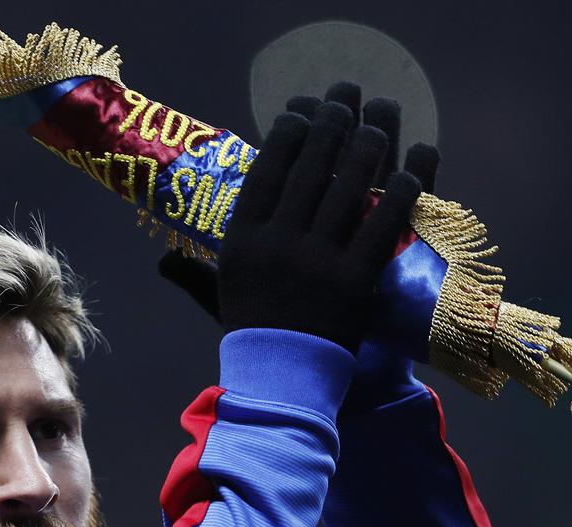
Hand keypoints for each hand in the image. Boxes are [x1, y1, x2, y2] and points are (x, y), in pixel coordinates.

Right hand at [159, 82, 435, 366]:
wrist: (283, 381)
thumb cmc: (252, 335)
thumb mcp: (218, 298)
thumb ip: (193, 273)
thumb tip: (162, 257)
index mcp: (243, 242)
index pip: (265, 172)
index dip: (285, 134)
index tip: (299, 110)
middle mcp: (277, 245)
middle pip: (308, 169)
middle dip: (328, 125)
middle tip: (343, 101)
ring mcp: (317, 262)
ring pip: (346, 188)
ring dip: (365, 147)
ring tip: (376, 122)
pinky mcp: (354, 281)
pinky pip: (381, 225)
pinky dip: (398, 194)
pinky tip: (409, 169)